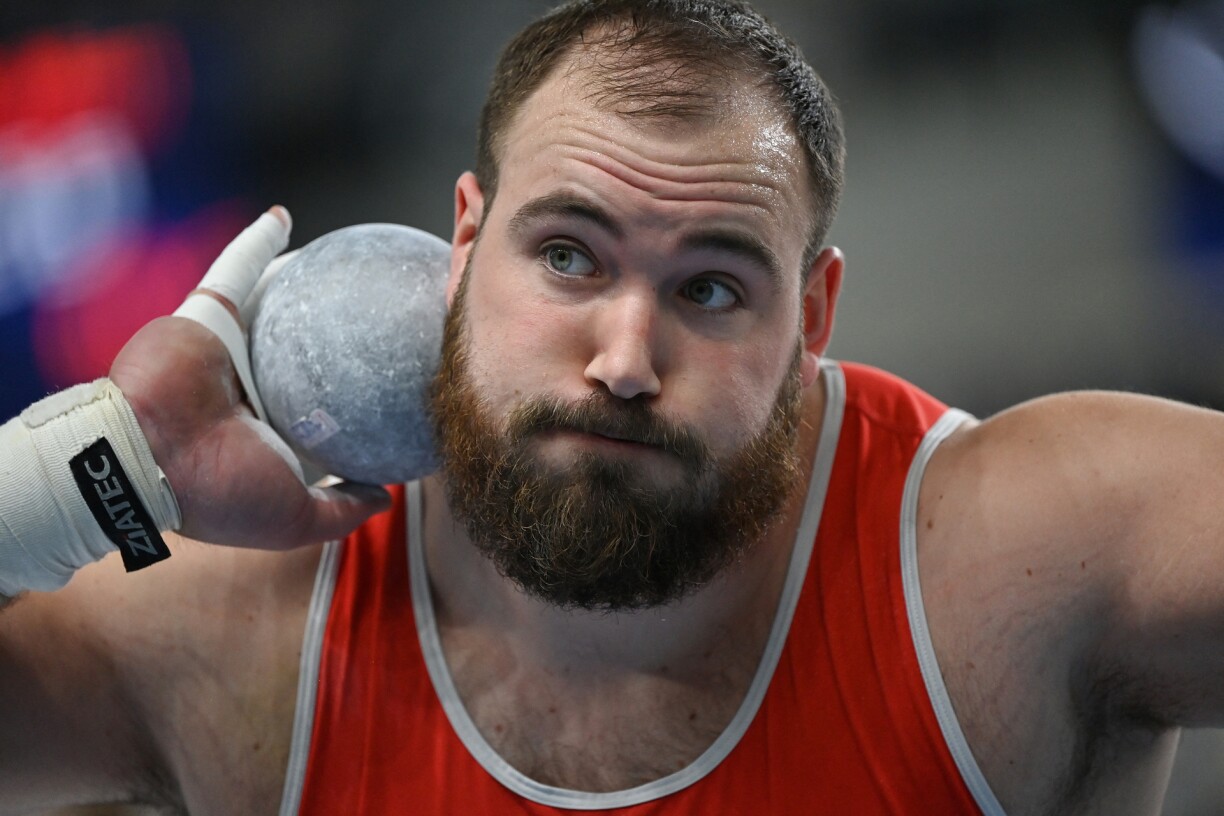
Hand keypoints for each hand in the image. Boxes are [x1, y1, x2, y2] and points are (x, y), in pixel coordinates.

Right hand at [109, 207, 390, 549]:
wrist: (147, 460)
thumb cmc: (219, 492)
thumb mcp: (295, 519)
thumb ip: (342, 509)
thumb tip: (386, 495)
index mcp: (273, 432)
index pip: (325, 409)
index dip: (358, 395)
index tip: (401, 378)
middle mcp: (253, 388)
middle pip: (305, 349)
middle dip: (339, 329)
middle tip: (384, 308)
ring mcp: (229, 350)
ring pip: (273, 302)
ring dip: (302, 276)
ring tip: (346, 257)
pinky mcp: (203, 315)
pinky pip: (234, 269)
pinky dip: (254, 242)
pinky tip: (283, 219)